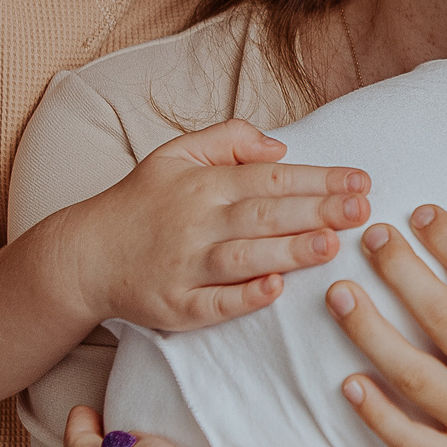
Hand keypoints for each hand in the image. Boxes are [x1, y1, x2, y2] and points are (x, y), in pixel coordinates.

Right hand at [51, 120, 371, 330]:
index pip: (271, 177)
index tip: (360, 181)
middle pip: (264, 214)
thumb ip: (229, 140)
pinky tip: (274, 291)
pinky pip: (213, 303)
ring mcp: (185, 266)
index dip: (318, 179)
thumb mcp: (177, 153)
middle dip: (315, 211)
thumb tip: (281, 146)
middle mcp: (197, 222)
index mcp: (204, 184)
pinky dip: (242, 298)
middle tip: (361, 209)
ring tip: (330, 244)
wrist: (86, 254)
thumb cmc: (142, 202)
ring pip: (244, 257)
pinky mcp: (174, 306)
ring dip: (288, 252)